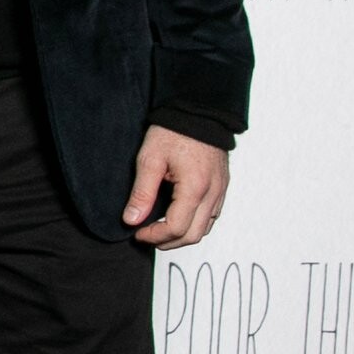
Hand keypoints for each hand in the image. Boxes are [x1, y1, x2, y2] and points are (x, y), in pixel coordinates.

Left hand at [123, 127, 226, 247]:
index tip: (137, 232)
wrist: (199, 112)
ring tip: (158, 228)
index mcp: (195, 188)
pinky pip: (211, 216)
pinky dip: (194, 223)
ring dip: (181, 235)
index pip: (176, 228)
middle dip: (167, 241)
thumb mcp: (150, 159)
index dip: (154, 236)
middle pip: (193, 235)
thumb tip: (132, 220)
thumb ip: (142, 193)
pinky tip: (176, 216)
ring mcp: (220, 191)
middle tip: (146, 235)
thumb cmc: (174, 132)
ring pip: (204, 228)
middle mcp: (213, 193)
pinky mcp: (222, 187)